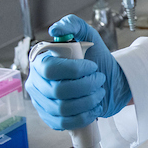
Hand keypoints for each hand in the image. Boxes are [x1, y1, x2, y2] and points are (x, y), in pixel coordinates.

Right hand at [25, 15, 131, 130]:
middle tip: (98, 79)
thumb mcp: (89, 36)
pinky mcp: (52, 119)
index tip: (92, 66)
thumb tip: (56, 29)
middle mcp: (37, 82)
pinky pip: (64, 123)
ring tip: (98, 92)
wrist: (109, 81)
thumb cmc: (96, 60)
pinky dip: (84, 116)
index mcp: (41, 61)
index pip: (50, 69)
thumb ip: (74, 25)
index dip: (75, 70)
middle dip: (86, 85)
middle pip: (58, 91)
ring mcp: (42, 102)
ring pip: (63, 108)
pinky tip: (92, 107)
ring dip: (88, 100)